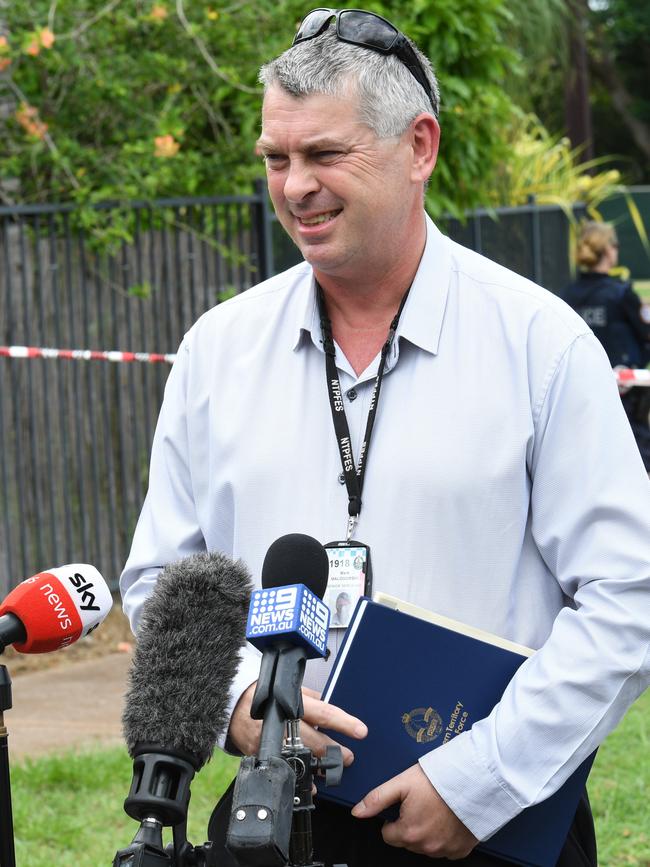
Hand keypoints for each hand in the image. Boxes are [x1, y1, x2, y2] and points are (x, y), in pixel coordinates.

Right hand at [228, 682, 366, 765]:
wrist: (233, 705)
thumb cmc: (265, 695)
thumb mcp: (290, 689)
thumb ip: (310, 697)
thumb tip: (330, 705)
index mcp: (294, 704)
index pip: (324, 713)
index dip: (344, 723)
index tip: (361, 731)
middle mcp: (284, 723)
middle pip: (314, 741)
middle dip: (334, 752)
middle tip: (348, 757)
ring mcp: (272, 741)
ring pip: (300, 757)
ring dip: (319, 766)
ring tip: (331, 770)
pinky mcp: (262, 753)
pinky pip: (284, 768)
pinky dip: (299, 777)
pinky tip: (310, 783)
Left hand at [352, 764, 477, 859]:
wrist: (473, 780)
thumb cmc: (439, 780)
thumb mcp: (402, 783)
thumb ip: (377, 799)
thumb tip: (357, 811)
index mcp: (409, 832)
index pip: (388, 835)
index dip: (392, 819)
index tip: (403, 806)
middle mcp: (427, 846)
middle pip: (407, 841)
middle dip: (409, 825)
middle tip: (421, 803)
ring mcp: (445, 850)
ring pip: (425, 845)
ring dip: (427, 831)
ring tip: (435, 808)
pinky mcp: (461, 850)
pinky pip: (446, 848)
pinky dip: (444, 836)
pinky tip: (447, 818)